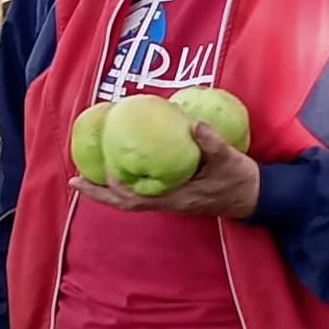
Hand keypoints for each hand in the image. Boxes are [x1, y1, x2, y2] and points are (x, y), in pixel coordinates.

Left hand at [68, 122, 259, 218]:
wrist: (254, 196)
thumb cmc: (239, 179)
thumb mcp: (228, 159)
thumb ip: (211, 143)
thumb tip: (193, 125)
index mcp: (176, 198)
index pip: (136, 199)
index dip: (113, 190)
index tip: (95, 174)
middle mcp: (168, 202)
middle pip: (125, 203)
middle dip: (99, 193)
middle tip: (74, 180)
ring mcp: (169, 200)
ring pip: (131, 198)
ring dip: (108, 189)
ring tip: (87, 173)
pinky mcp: (173, 193)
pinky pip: (142, 190)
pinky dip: (125, 181)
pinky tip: (118, 165)